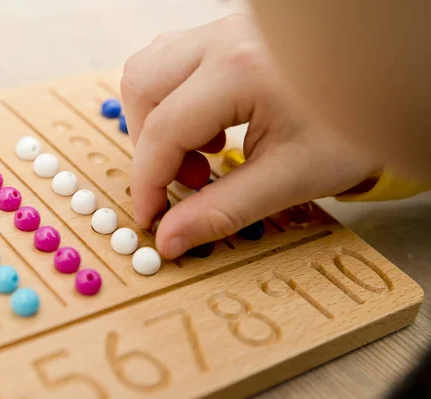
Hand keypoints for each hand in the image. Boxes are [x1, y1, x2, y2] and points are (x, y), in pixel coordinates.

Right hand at [121, 14, 379, 258]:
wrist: (392, 84)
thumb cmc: (354, 126)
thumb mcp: (291, 177)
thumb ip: (222, 209)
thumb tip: (170, 238)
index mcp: (239, 71)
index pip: (163, 130)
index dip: (147, 183)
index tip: (150, 217)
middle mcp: (223, 39)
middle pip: (142, 86)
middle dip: (148, 144)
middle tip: (186, 180)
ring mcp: (224, 29)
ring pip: (152, 67)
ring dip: (159, 118)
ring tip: (202, 152)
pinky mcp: (229, 34)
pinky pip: (176, 60)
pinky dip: (176, 100)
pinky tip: (213, 125)